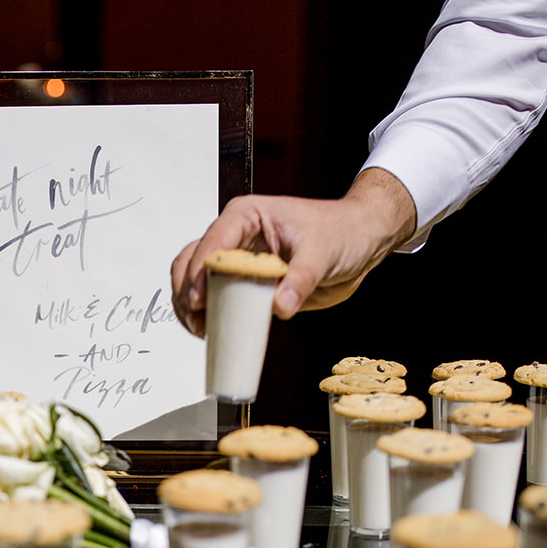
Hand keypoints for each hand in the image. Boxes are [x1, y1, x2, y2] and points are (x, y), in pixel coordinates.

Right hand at [170, 169, 416, 335]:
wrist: (360, 241)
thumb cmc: (342, 232)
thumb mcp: (322, 253)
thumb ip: (300, 280)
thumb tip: (280, 306)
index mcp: (247, 216)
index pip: (213, 242)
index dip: (200, 271)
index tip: (200, 300)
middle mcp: (236, 235)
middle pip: (192, 260)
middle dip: (186, 291)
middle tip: (197, 321)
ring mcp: (238, 259)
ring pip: (195, 278)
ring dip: (191, 305)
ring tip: (201, 330)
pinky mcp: (245, 281)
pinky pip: (217, 297)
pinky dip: (208, 314)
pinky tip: (212, 331)